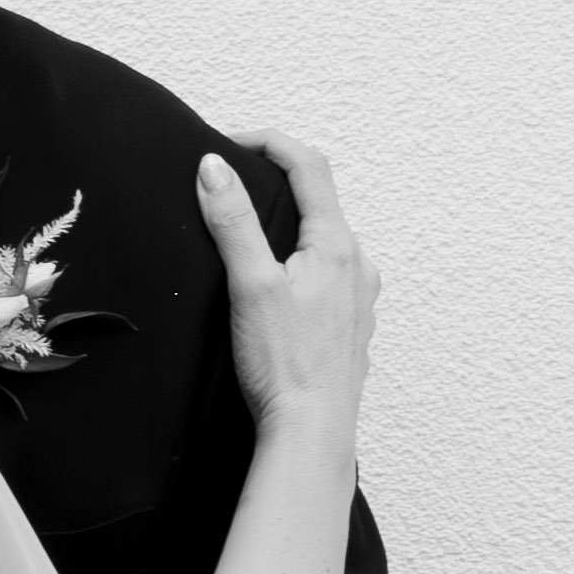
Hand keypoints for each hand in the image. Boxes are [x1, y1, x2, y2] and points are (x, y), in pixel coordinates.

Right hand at [196, 130, 376, 448]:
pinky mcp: (351, 325)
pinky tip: (275, 291)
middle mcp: (357, 264)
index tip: (229, 142)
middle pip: (319, 201)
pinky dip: (300, 264)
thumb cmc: (284, 364)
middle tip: (231, 188)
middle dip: (275, 185)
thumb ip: (232, 222)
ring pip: (325, 241)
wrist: (312, 431)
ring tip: (248, 241)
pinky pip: (329, 276)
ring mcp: (359, 296)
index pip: (308, 165)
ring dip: (289, 228)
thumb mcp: (250, 284)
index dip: (269, 142)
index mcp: (336, 245)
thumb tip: (214, 167)